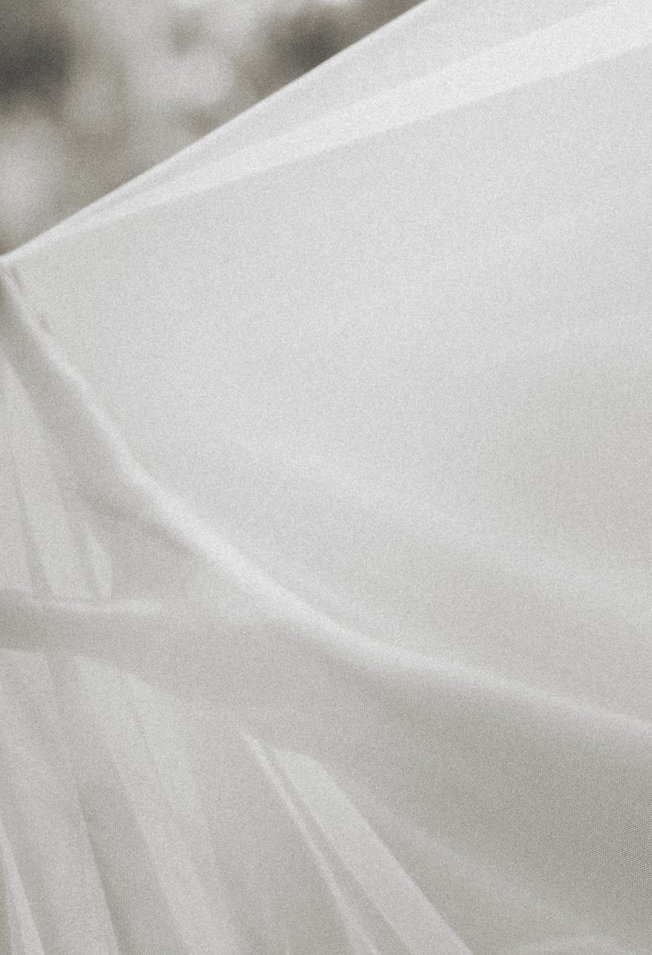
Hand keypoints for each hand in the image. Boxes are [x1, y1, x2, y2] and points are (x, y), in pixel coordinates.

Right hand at [0, 267, 350, 739]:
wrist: (316, 682)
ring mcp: (152, 525)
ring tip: (36, 346)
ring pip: (87, 436)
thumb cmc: (239, 652)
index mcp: (130, 498)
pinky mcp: (161, 558)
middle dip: (35, 345)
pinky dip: (71, 450)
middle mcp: (139, 497)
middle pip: (73, 403)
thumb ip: (41, 621)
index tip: (1, 273)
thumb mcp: (130, 637)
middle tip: (8, 278)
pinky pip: (97, 482)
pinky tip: (74, 468)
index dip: (25, 342)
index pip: (61, 402)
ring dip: (56, 388)